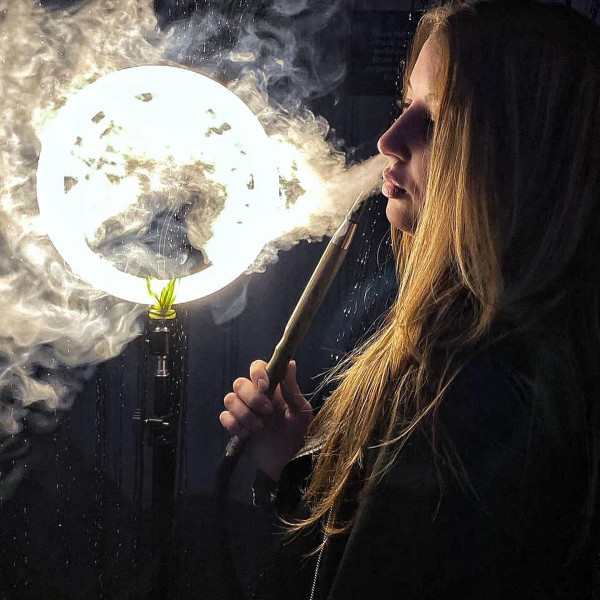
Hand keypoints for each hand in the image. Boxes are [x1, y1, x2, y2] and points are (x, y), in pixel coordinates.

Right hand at [220, 360, 312, 480]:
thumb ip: (292, 389)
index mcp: (272, 388)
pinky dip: (235, 425)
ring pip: (229, 399)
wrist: (290, 463)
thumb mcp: (301, 412)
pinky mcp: (236, 427)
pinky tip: (249, 435)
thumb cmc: (300, 434)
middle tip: (268, 412)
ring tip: (260, 428)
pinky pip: (225, 418)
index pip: (257, 368)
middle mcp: (256, 396)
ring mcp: (244, 411)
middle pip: (239, 383)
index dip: (256, 373)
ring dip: (244, 413)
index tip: (264, 385)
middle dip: (252, 398)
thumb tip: (290, 363)